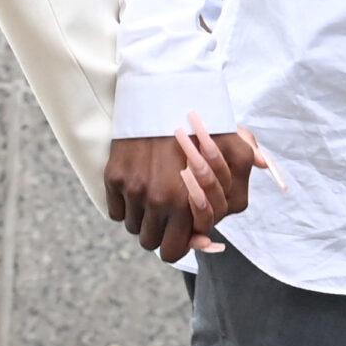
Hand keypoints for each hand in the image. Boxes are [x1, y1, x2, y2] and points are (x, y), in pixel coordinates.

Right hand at [103, 114, 264, 264]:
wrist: (163, 96)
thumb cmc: (201, 126)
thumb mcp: (231, 155)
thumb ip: (231, 199)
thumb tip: (211, 244)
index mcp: (188, 200)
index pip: (175, 250)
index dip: (176, 243)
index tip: (177, 231)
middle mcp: (159, 200)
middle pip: (151, 243)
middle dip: (158, 234)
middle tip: (163, 217)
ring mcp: (134, 190)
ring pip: (132, 227)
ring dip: (141, 218)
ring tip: (152, 195)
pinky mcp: (114, 178)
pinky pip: (115, 211)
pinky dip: (124, 204)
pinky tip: (136, 186)